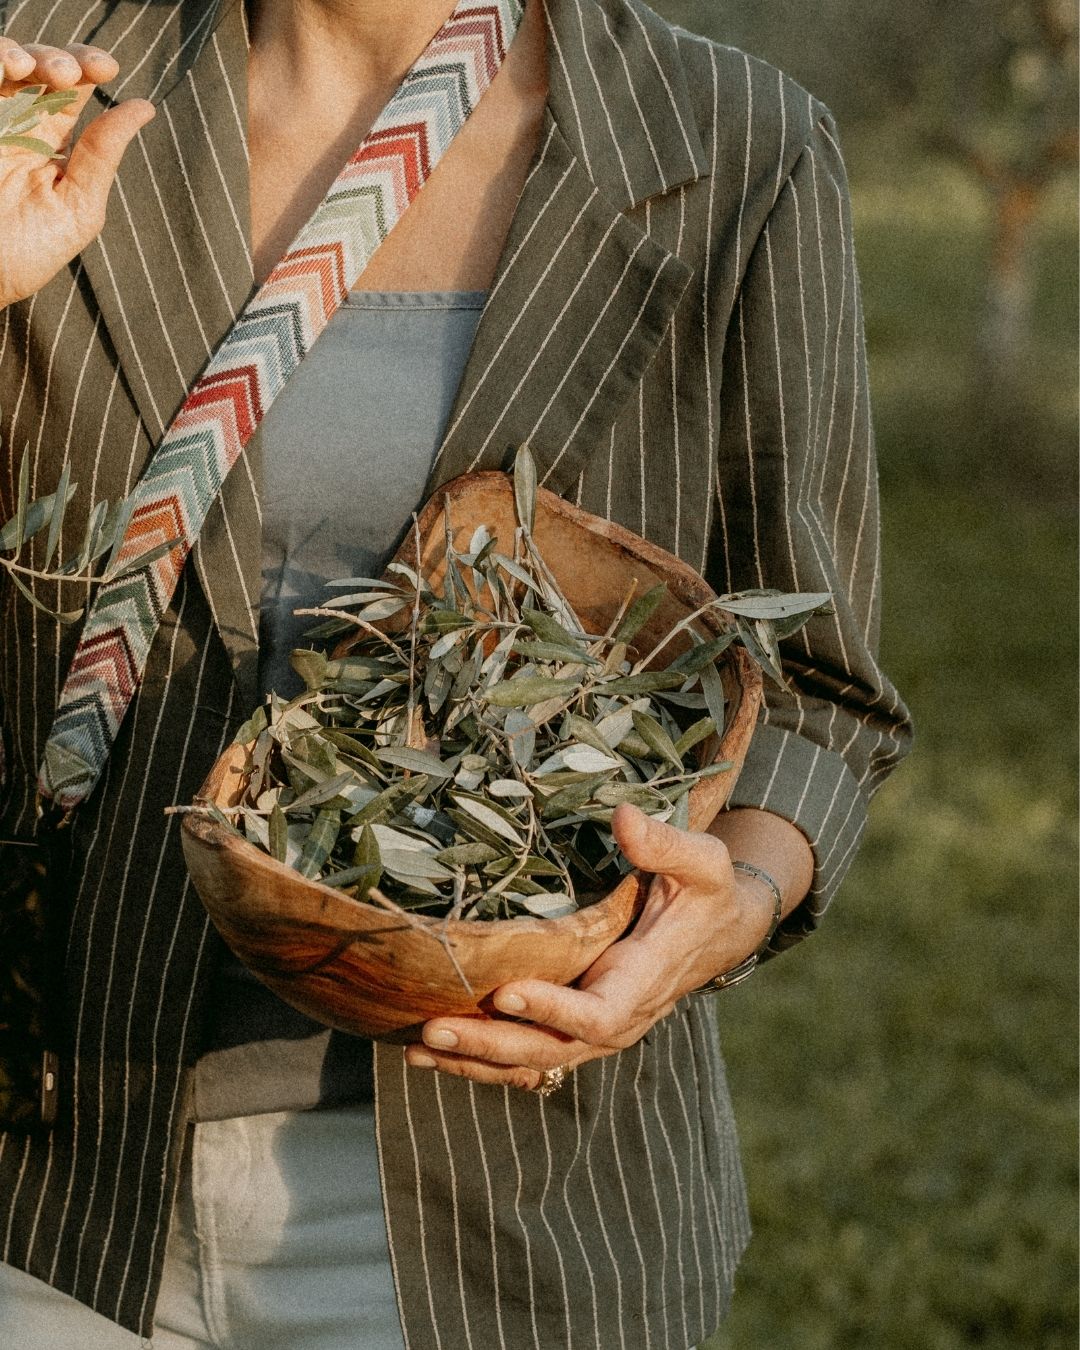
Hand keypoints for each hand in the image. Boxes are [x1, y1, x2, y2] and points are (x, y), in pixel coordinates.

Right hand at [0, 37, 154, 306]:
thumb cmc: (25, 255)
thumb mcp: (77, 207)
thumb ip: (103, 155)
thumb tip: (143, 108)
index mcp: (48, 144)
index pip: (71, 89)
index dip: (88, 67)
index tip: (107, 67)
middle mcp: (14, 124)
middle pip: (38, 66)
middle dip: (58, 59)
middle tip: (67, 73)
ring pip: (3, 61)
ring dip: (21, 53)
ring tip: (28, 68)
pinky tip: (5, 69)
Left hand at [405, 802, 781, 1090]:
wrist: (720, 930)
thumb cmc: (707, 890)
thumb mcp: (702, 860)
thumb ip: (665, 844)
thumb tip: (622, 817)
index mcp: (646, 978)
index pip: (602, 1013)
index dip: (556, 1010)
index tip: (506, 991)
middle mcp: (622, 1016)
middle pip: (555, 1050)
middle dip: (493, 1044)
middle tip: (434, 1031)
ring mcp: (597, 1028)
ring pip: (535, 1063)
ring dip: (476, 1061)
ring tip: (418, 1048)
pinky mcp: (577, 1026)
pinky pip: (530, 1056)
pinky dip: (482, 1060)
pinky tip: (430, 1052)